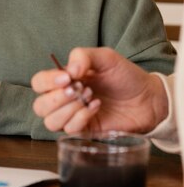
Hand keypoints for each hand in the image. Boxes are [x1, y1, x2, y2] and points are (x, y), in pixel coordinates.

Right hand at [31, 47, 168, 134]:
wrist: (148, 97)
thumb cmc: (125, 76)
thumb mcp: (105, 57)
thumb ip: (83, 56)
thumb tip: (68, 70)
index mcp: (64, 80)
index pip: (39, 83)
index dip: (47, 81)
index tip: (67, 77)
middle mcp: (65, 99)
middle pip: (39, 106)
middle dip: (57, 98)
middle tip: (79, 89)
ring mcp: (73, 116)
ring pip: (50, 122)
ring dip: (69, 109)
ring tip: (89, 97)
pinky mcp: (85, 130)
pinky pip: (70, 130)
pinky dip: (82, 117)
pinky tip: (96, 107)